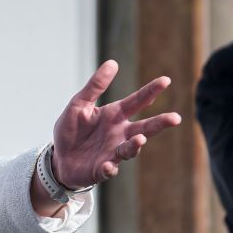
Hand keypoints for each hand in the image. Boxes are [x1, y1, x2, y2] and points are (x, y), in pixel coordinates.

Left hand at [48, 61, 181, 187]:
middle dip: (160, 123)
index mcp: (115, 115)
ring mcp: (113, 152)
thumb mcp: (79, 104)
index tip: (165, 80)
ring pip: (130, 149)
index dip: (151, 91)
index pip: (137, 101)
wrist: (58, 158)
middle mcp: (119, 134)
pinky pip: (109, 169)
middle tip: (175, 118)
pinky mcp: (102, 169)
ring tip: (140, 139)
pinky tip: (108, 166)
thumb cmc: (71, 129)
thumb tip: (112, 62)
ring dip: (135, 145)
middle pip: (144, 127)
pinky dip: (110, 168)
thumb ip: (95, 86)